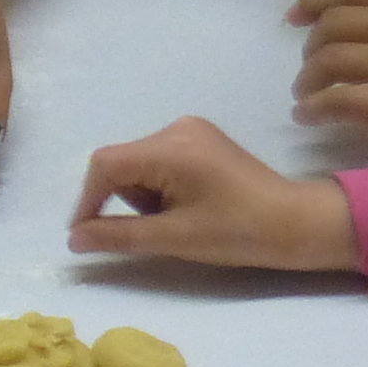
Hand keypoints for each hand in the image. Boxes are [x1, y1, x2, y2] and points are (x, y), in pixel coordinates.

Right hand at [63, 117, 357, 269]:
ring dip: (143, 196)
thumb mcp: (173, 238)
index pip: (106, 165)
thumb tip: (73, 238)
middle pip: (122, 162)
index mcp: (171, 147)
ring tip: (177, 221)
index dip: (87, 200)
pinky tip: (186, 207)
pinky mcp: (201, 139)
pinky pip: (159, 160)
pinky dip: (159, 187)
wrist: (294, 223)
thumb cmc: (237, 232)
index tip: (85, 235)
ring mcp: (191, 130)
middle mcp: (177, 128)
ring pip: (139, 163)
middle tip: (154, 230)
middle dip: (124, 200)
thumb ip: (118, 235)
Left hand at [290, 0, 367, 150]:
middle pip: (335, 23)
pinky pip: (341, 100)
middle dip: (310, 47)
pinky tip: (308, 117)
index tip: (294, 18)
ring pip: (331, 60)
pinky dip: (315, 108)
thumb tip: (335, 13)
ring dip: (307, 80)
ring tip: (305, 95)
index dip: (315, 0)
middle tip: (308, 70)